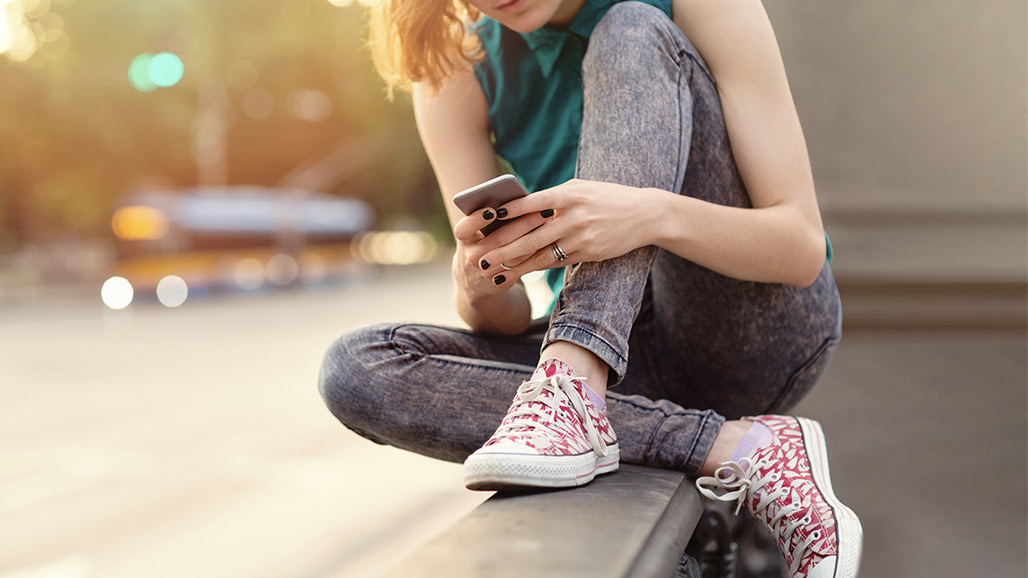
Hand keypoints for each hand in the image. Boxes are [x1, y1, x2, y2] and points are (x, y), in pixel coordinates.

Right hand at [451, 206, 554, 301]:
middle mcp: (471, 256)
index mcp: (464, 239)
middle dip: (523, 223)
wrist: (474, 279)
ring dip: (534, 236)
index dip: (477, 219)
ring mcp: (486, 270)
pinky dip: (535, 251)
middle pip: (497, 239)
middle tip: (542, 209)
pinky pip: (521, 265)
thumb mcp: (476, 231)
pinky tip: (549, 238)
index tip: (492, 210)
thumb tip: (517, 197)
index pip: (465, 228)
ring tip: (550, 221)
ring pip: (513, 254)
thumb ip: (490, 216)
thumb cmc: (480, 241)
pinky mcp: (500, 281)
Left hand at [474, 179, 663, 287]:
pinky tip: (521, 272)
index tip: (486, 219)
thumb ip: (555, 196)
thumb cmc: (609, 198)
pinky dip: (537, 267)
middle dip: (503, 248)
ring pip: (541, 253)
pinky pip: (557, 261)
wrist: (646, 215)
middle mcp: (573, 216)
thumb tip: (524, 205)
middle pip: (531, 235)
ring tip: (494, 271)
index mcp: (569, 194)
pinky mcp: (589, 253)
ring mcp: (581, 237)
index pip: (531, 203)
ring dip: (515, 264)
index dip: (507, 212)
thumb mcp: (582, 189)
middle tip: (480, 258)